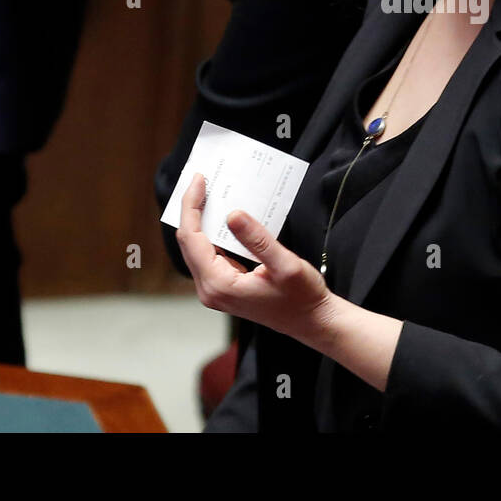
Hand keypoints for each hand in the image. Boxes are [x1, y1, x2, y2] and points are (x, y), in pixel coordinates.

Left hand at [176, 172, 334, 344]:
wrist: (312, 321)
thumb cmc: (302, 297)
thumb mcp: (285, 265)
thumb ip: (257, 240)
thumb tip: (232, 214)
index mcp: (219, 284)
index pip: (192, 238)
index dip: (192, 206)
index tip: (199, 180)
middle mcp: (210, 290)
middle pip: (188, 242)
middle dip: (192, 209)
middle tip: (201, 181)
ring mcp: (215, 290)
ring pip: (196, 248)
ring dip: (200, 220)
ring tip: (207, 193)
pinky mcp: (224, 287)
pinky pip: (208, 255)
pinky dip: (210, 233)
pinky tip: (220, 217)